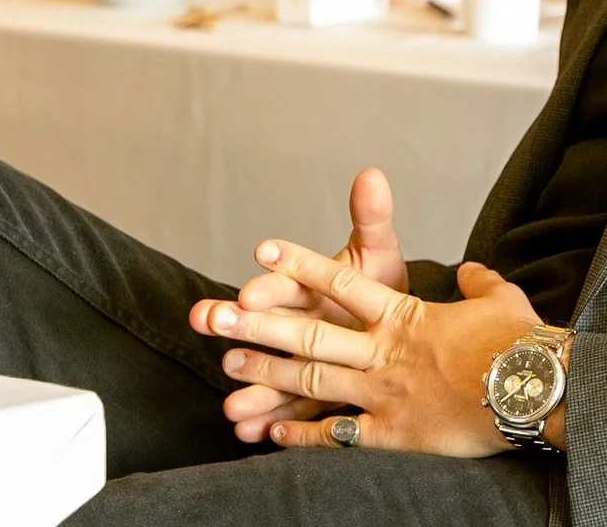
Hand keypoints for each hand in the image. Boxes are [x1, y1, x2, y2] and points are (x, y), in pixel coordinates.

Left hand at [197, 243, 544, 457]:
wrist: (536, 390)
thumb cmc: (521, 342)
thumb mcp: (499, 297)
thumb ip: (477, 281)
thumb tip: (471, 268)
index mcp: (404, 313)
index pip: (341, 282)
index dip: (298, 265)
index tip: (261, 250)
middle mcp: (385, 350)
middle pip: (310, 332)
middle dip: (258, 322)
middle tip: (215, 315)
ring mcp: (384, 393)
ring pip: (313, 381)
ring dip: (267, 372)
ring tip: (229, 364)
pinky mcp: (393, 435)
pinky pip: (337, 436)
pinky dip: (301, 435)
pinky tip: (270, 433)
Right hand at [200, 169, 408, 442]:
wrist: (398, 330)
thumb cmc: (378, 285)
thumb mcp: (377, 253)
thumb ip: (370, 219)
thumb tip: (371, 174)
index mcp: (310, 286)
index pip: (287, 281)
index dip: (271, 281)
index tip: (253, 281)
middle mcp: (297, 321)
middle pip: (266, 322)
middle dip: (238, 323)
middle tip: (208, 319)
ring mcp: (300, 359)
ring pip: (270, 372)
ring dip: (250, 386)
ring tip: (230, 405)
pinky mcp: (309, 394)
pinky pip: (288, 410)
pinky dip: (267, 422)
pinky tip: (246, 433)